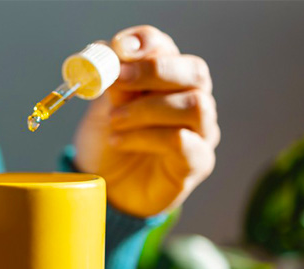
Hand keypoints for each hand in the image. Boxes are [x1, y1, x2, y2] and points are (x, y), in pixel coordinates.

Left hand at [74, 25, 219, 217]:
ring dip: (148, 108)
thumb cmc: (109, 144)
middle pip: (194, 71)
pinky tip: (120, 141)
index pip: (165, 48)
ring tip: (115, 120)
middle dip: (154, 71)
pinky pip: (184, 143)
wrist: (108, 188)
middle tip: (119, 79)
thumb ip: (112, 85)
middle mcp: (191, 100)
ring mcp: (200, 132)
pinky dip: (147, 138)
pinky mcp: (197, 163)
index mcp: (166, 79)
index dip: (144, 44)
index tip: (117, 49)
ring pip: (194, 105)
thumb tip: (106, 53)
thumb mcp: (103, 110)